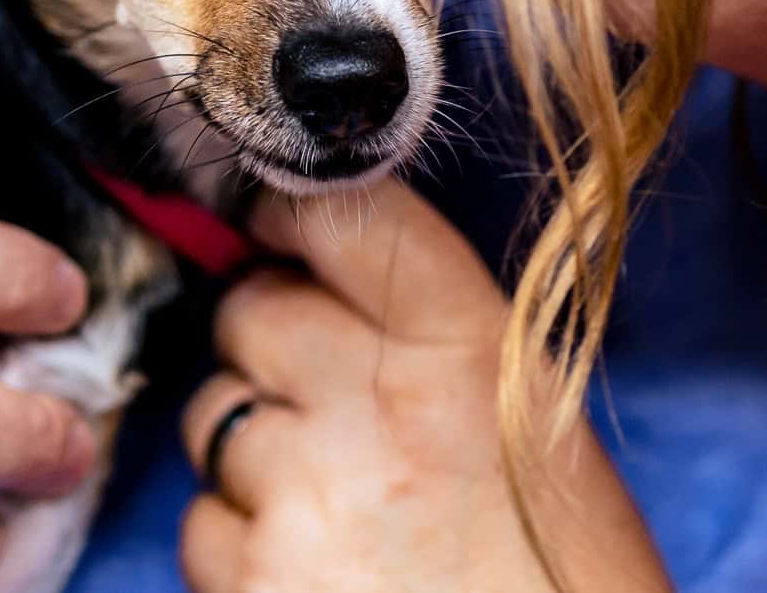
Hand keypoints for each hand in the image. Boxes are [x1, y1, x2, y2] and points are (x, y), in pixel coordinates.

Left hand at [176, 180, 670, 592]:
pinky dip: (239, 543)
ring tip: (333, 504)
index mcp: (465, 350)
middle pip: (250, 309)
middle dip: (267, 342)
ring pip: (214, 417)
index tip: (284, 227)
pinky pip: (201, 525)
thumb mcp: (535, 424)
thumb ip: (433, 336)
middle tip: (320, 395)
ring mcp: (302, 498)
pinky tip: (315, 570)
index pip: (341, 212)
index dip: (294, 211)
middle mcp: (375, 407)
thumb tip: (319, 268)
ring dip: (251, 450)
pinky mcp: (252, 583)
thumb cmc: (565, 579)